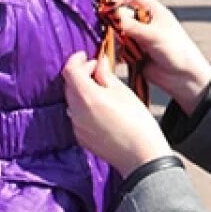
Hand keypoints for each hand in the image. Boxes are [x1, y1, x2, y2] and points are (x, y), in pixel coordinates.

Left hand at [63, 52, 171, 175]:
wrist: (141, 156)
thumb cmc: (137, 123)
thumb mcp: (124, 92)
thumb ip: (106, 75)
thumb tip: (99, 63)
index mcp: (87, 96)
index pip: (70, 70)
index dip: (76, 59)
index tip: (85, 56)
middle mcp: (76, 112)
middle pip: (69, 86)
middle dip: (80, 74)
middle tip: (97, 70)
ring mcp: (77, 126)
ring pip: (73, 101)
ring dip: (82, 91)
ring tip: (100, 89)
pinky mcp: (81, 138)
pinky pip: (77, 116)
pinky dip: (84, 107)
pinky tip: (100, 108)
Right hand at [108, 0, 210, 112]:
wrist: (184, 78)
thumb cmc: (178, 50)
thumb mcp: (154, 35)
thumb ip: (131, 26)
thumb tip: (110, 15)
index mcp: (153, 11)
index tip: (109, 3)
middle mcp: (144, 23)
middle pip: (120, 15)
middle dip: (113, 23)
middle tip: (110, 30)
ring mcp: (138, 38)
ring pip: (117, 34)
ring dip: (114, 40)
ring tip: (120, 48)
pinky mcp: (133, 54)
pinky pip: (118, 50)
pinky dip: (115, 53)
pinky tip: (119, 58)